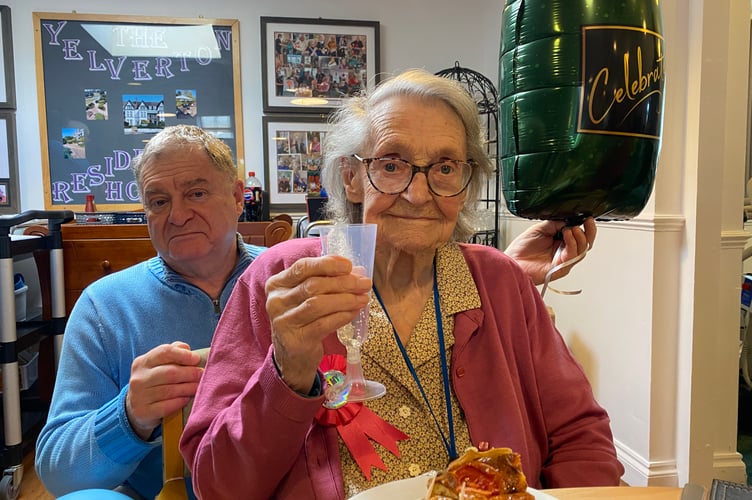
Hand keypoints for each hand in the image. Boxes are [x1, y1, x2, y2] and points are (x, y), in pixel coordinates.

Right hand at [125, 341, 202, 439]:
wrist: (138, 407)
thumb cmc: (155, 381)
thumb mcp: (159, 364)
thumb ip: (173, 352)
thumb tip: (187, 349)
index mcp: (142, 362)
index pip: (164, 352)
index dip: (183, 355)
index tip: (196, 359)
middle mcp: (138, 378)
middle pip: (170, 372)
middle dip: (190, 373)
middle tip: (202, 374)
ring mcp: (139, 396)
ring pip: (170, 390)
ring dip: (189, 388)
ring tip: (199, 386)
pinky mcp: (143, 412)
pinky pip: (167, 406)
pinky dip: (181, 401)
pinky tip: (187, 398)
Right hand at [265, 255, 370, 392]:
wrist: (292, 357)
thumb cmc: (303, 320)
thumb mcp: (304, 298)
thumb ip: (323, 282)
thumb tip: (355, 273)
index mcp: (277, 284)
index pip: (302, 267)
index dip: (327, 264)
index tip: (349, 265)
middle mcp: (276, 302)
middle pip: (313, 285)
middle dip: (343, 282)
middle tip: (364, 283)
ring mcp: (284, 322)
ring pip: (318, 304)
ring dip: (346, 299)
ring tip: (363, 298)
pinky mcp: (296, 340)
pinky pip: (323, 324)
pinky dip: (342, 316)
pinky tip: (354, 312)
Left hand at [504, 218, 595, 284]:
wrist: (511, 261)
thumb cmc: (521, 249)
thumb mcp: (539, 229)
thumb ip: (554, 224)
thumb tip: (568, 219)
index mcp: (560, 242)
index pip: (579, 235)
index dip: (585, 226)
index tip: (587, 217)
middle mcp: (564, 252)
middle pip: (585, 244)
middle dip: (589, 231)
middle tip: (588, 222)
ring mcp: (563, 261)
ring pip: (582, 250)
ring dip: (580, 237)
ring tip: (572, 228)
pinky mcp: (560, 268)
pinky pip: (571, 256)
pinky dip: (571, 243)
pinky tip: (567, 234)